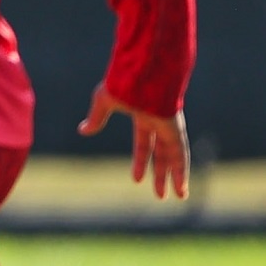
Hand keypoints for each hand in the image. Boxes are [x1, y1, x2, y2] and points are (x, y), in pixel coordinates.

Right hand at [78, 82, 189, 199]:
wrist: (142, 67)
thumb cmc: (123, 80)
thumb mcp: (104, 101)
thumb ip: (97, 118)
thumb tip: (83, 130)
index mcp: (144, 114)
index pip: (144, 143)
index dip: (141, 161)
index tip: (137, 180)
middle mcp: (159, 121)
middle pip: (162, 153)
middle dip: (160, 173)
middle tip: (160, 194)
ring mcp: (169, 125)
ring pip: (174, 157)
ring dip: (175, 177)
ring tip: (177, 197)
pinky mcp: (175, 128)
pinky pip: (180, 154)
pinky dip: (181, 171)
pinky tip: (182, 186)